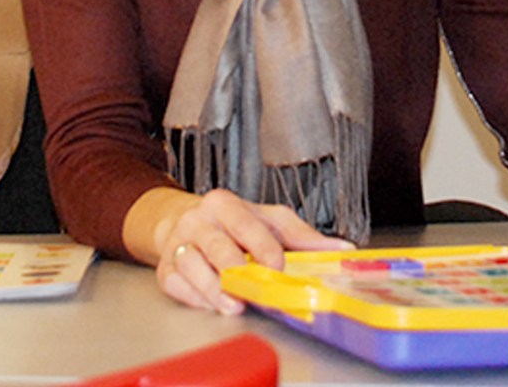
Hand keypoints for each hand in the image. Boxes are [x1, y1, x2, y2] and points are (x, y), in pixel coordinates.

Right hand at [148, 188, 353, 313]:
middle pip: (216, 246)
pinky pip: (176, 284)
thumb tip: (342, 248)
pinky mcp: (166, 268)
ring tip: (234, 304)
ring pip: (193, 266)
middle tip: (253, 289)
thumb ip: (301, 235)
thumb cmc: (232, 223)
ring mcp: (179, 244)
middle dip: (235, 269)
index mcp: (225, 204)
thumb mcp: (267, 220)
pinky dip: (194, 297)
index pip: (245, 223)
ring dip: (214, 288)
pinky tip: (211, 304)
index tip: (277, 265)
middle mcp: (198, 220)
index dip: (262, 246)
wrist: (182, 222)